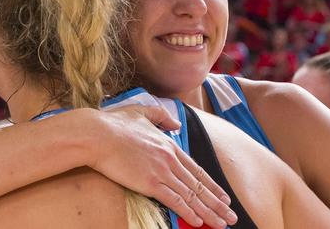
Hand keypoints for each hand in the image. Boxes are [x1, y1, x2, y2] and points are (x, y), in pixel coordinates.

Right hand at [82, 106, 237, 228]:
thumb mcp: (142, 112)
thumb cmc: (115, 124)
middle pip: (199, 186)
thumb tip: (176, 123)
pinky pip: (174, 201)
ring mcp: (162, 171)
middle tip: (231, 216)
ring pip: (191, 196)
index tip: (223, 197)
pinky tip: (198, 221)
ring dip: (209, 212)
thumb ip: (162, 116)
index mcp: (169, 145)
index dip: (212, 186)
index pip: (196, 170)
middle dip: (217, 203)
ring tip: (222, 223)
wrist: (98, 134)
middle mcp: (170, 159)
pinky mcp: (150, 183)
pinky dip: (188, 212)